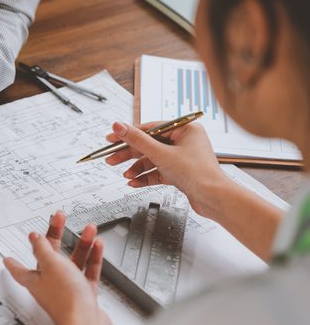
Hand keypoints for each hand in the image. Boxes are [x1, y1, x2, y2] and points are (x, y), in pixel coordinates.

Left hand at [3, 212, 109, 324]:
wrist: (86, 323)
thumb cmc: (65, 299)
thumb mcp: (51, 264)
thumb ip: (43, 249)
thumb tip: (34, 238)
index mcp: (35, 279)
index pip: (19, 269)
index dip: (12, 263)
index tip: (6, 258)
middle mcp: (50, 284)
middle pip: (50, 257)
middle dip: (56, 236)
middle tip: (59, 220)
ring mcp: (68, 289)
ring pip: (73, 262)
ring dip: (81, 244)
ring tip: (88, 229)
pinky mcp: (84, 295)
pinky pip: (88, 272)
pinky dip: (93, 258)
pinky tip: (97, 247)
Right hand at [105, 121, 228, 216]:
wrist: (213, 198)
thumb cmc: (198, 174)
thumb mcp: (161, 154)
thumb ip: (137, 140)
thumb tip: (119, 126)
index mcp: (185, 129)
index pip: (150, 128)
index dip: (129, 134)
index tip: (112, 139)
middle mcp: (184, 141)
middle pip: (148, 144)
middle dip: (129, 154)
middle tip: (112, 159)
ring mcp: (181, 157)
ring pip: (151, 160)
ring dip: (137, 169)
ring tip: (126, 175)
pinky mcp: (179, 172)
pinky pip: (157, 171)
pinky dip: (145, 177)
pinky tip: (135, 182)